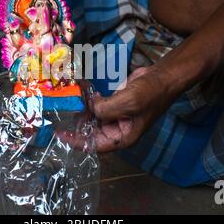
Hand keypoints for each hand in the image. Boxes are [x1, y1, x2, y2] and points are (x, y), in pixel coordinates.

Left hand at [58, 67, 177, 152]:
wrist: (162, 78)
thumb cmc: (151, 94)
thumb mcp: (128, 102)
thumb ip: (106, 108)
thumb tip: (91, 105)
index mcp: (123, 137)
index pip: (95, 145)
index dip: (77, 142)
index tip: (61, 135)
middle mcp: (118, 130)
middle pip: (92, 133)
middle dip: (78, 126)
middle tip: (61, 116)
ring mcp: (116, 117)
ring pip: (94, 119)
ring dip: (83, 112)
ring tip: (69, 103)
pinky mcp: (115, 104)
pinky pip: (98, 107)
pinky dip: (90, 102)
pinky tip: (83, 94)